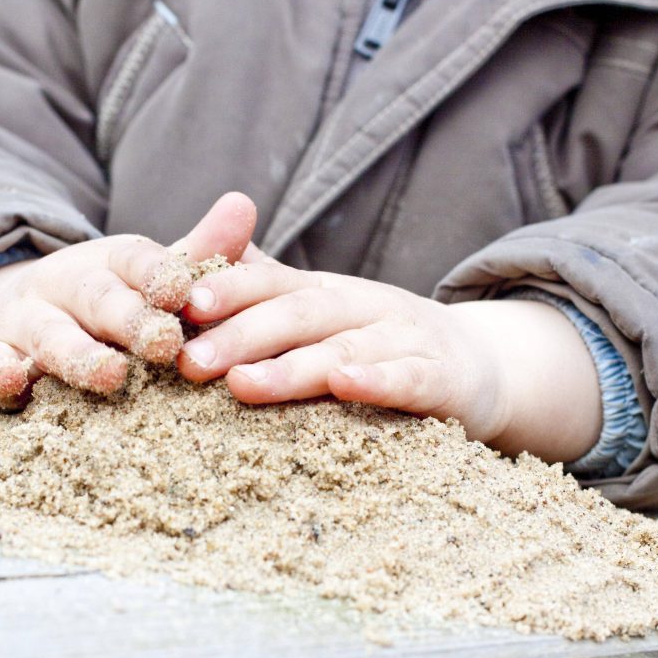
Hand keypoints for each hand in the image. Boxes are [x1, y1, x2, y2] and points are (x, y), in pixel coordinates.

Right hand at [0, 192, 258, 410]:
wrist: (19, 315)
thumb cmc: (109, 300)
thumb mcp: (150, 275)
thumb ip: (199, 252)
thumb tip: (244, 204)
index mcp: (110, 264)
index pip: (137, 262)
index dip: (160, 274)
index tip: (185, 291)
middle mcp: (66, 285)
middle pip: (98, 300)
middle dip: (130, 321)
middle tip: (164, 343)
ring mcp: (26, 319)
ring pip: (51, 336)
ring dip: (79, 356)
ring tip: (109, 376)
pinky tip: (13, 385)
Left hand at [177, 262, 602, 462]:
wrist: (477, 367)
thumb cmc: (377, 342)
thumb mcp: (322, 313)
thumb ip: (263, 293)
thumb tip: (188, 271)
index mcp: (328, 292)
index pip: (273, 282)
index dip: (228, 288)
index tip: (180, 303)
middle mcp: (365, 306)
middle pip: (300, 314)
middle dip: (242, 334)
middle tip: (188, 362)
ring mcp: (406, 338)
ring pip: (345, 348)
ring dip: (292, 366)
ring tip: (242, 386)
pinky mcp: (442, 379)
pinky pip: (409, 378)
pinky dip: (377, 381)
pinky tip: (344, 386)